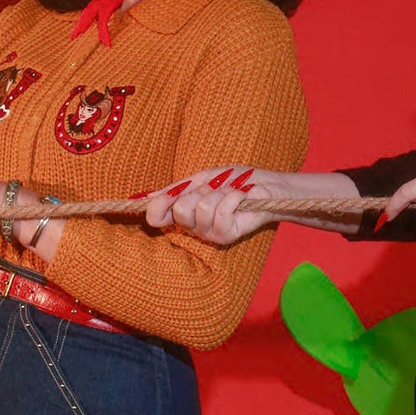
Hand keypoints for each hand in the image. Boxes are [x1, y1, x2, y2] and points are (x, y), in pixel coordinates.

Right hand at [143, 165, 277, 245]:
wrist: (265, 186)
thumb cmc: (235, 181)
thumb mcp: (204, 179)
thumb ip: (178, 188)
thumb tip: (150, 196)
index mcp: (183, 212)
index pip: (157, 218)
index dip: (157, 207)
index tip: (167, 196)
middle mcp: (192, 226)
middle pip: (180, 211)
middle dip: (198, 192)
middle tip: (214, 190)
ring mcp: (208, 233)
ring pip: (201, 209)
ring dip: (218, 194)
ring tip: (230, 194)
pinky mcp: (225, 236)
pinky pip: (220, 212)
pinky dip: (232, 197)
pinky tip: (240, 197)